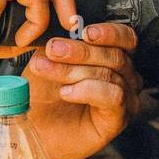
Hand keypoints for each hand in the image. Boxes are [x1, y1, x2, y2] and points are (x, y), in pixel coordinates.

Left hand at [23, 22, 147, 158]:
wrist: (33, 128)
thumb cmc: (43, 95)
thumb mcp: (47, 61)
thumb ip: (58, 43)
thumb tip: (58, 29)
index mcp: (112, 58)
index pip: (125, 38)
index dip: (108, 32)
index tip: (81, 30)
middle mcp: (124, 77)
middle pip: (114, 55)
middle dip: (79, 51)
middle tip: (53, 49)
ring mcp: (124, 99)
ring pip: (110, 74)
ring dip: (75, 70)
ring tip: (48, 69)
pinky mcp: (118, 120)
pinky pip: (113, 97)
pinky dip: (88, 90)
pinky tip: (66, 92)